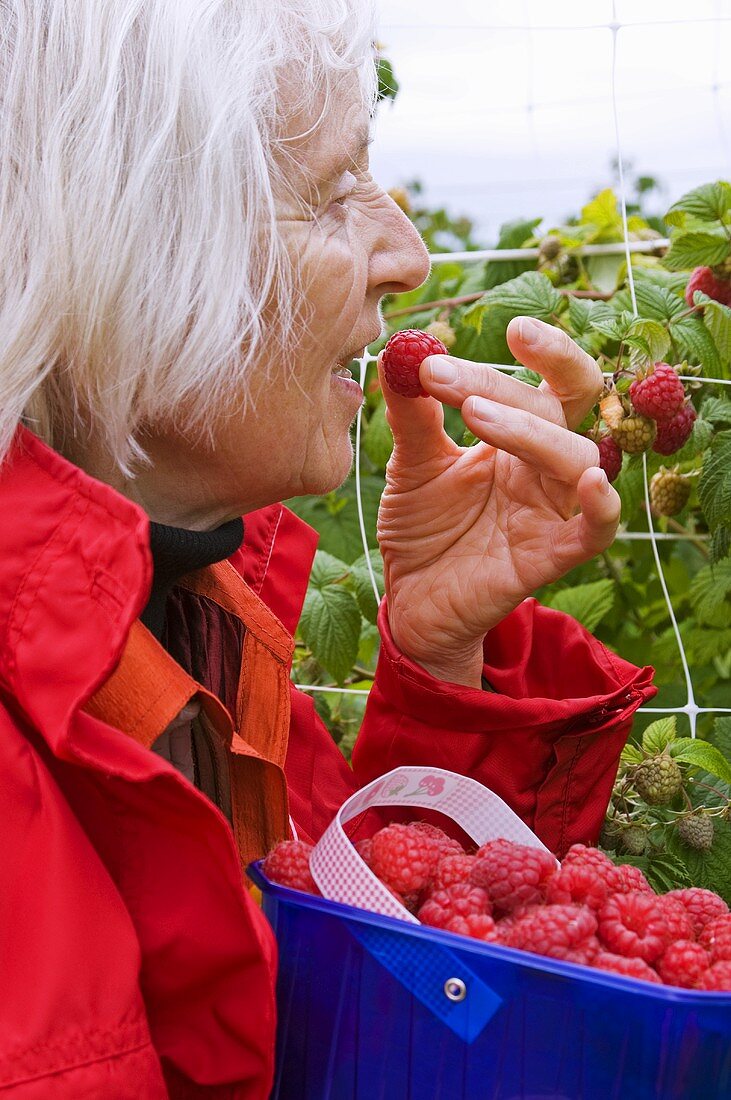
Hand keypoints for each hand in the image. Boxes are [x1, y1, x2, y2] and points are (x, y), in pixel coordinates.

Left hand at [377, 316, 618, 687]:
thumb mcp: (411, 465)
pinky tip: (591, 481)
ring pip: (575, 458)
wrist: (412, 601)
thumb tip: (402, 351)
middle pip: (563, 407)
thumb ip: (414, 414)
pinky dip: (602, 506)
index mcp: (518, 438)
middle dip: (516, 380)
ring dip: (529, 430)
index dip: (539, 352)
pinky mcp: (549, 557)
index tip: (497, 331)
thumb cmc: (422, 530)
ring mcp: (550, 511)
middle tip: (448, 372)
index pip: (545, 383)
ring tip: (473, 414)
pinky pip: (596, 531)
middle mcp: (542, 468)